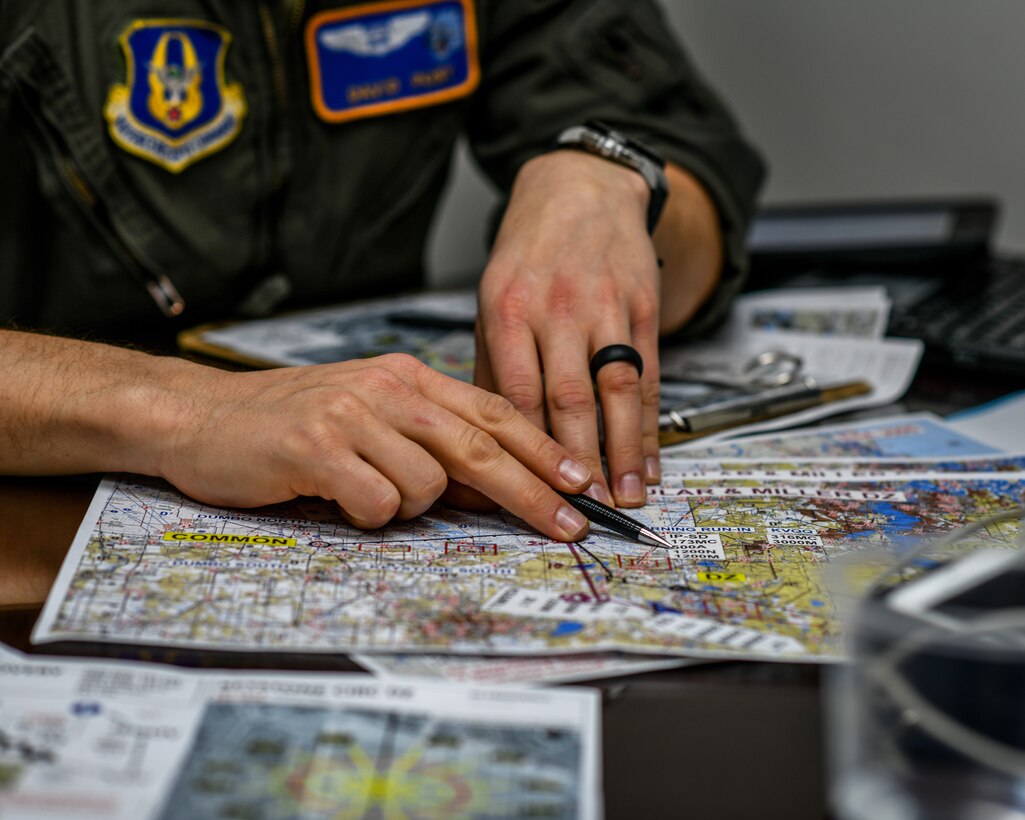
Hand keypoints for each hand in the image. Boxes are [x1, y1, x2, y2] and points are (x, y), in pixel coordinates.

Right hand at [157, 353, 592, 539]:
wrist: (202, 416)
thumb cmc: (291, 423)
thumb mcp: (368, 416)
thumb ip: (427, 441)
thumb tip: (490, 488)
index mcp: (406, 378)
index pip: (493, 411)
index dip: (542, 448)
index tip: (580, 481)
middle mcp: (386, 389)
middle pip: (481, 446)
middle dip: (533, 493)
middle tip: (570, 527)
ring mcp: (352, 415)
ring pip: (427, 485)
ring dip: (408, 505)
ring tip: (362, 489)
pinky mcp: (316, 447)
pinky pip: (377, 503)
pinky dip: (366, 514)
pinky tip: (334, 495)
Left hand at [476, 151, 661, 507]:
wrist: (579, 189)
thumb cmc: (528, 257)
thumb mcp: (492, 301)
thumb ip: (495, 368)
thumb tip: (492, 441)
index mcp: (507, 311)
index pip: (516, 396)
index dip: (527, 452)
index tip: (532, 495)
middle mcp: (555, 310)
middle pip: (568, 401)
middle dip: (577, 464)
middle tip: (582, 513)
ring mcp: (604, 307)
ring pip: (614, 392)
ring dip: (621, 453)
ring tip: (625, 498)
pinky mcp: (641, 307)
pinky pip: (648, 376)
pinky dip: (649, 424)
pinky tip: (649, 460)